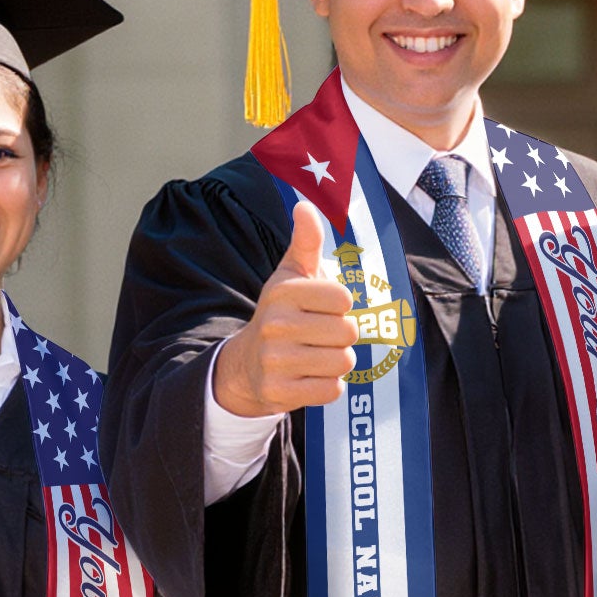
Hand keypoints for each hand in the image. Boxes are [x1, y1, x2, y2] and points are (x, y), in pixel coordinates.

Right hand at [211, 198, 358, 416]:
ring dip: (337, 361)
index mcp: (284, 292)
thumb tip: (305, 205)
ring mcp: (275, 361)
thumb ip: (307, 241)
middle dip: (342, 335)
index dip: (340, 305)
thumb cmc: (282, 313)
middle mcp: (276, 325)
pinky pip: (332, 390)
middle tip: (320, 335)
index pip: (344, 298)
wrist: (247, 363)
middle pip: (348, 332)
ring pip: (343, 362)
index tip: (321, 307)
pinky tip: (309, 376)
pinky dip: (329, 386)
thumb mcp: (291, 275)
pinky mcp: (280, 392)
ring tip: (315, 354)